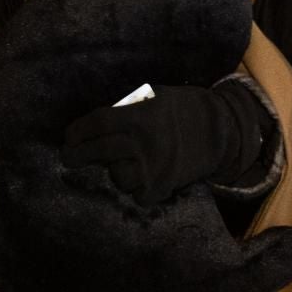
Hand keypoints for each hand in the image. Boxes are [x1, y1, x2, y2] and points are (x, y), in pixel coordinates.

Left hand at [63, 81, 265, 205]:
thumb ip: (125, 109)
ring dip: (115, 172)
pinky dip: (137, 189)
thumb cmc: (182, 109)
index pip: (97, 124)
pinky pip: (138, 195)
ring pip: (118, 177)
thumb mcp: (153, 96)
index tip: (69, 138)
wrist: (221, 129)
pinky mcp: (165, 185)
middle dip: (78, 156)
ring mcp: (155, 166)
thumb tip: (92, 127)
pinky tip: (141, 178)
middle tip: (70, 158)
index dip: (77, 132)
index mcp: (140, 115)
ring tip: (121, 165)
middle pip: (99, 151)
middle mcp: (144, 141)